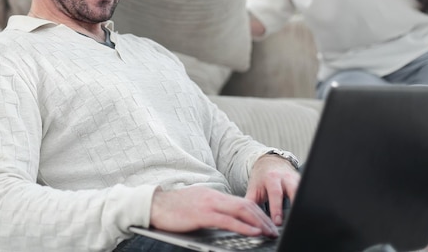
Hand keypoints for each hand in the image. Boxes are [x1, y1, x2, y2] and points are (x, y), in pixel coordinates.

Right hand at [150, 186, 278, 237]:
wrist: (154, 205)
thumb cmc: (173, 209)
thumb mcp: (196, 205)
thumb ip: (211, 209)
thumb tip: (225, 219)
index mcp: (213, 195)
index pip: (241, 202)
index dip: (257, 212)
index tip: (267, 223)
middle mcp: (214, 197)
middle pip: (246, 205)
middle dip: (263, 218)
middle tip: (273, 230)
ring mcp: (209, 204)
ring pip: (241, 210)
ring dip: (258, 222)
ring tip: (268, 232)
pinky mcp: (202, 215)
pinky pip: (229, 220)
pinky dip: (244, 226)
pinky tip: (254, 232)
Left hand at [245, 155, 299, 225]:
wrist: (270, 163)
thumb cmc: (261, 179)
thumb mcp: (254, 188)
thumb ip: (250, 202)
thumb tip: (246, 218)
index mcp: (271, 178)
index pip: (275, 193)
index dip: (277, 208)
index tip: (277, 222)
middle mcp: (286, 177)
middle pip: (293, 190)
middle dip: (294, 206)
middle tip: (293, 222)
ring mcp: (296, 179)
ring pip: (303, 191)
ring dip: (303, 204)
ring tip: (301, 219)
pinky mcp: (302, 182)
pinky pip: (306, 192)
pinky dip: (306, 202)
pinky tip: (305, 213)